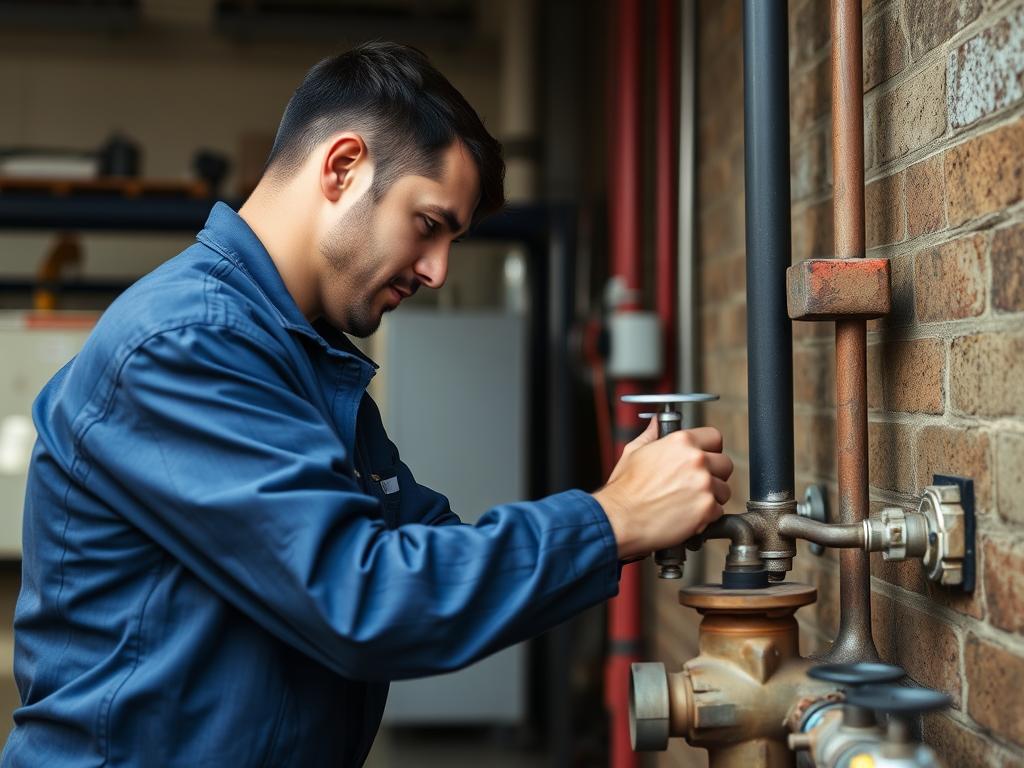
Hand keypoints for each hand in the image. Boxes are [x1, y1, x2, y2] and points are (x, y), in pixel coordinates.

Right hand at [593, 426, 732, 559]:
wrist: (620, 519)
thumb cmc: (625, 489)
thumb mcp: (634, 452)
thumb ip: (652, 435)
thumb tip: (658, 423)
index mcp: (681, 442)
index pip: (714, 437)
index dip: (709, 449)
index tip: (704, 458)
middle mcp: (696, 460)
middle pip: (725, 463)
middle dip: (714, 474)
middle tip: (697, 484)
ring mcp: (704, 485)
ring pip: (724, 489)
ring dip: (712, 496)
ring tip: (689, 502)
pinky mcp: (707, 509)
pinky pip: (719, 511)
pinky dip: (706, 516)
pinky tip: (688, 514)